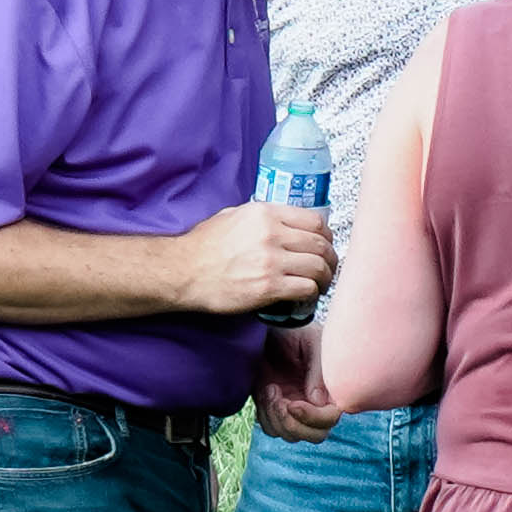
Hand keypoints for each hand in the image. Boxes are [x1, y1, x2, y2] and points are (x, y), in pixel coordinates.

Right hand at [175, 200, 333, 319]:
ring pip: (319, 268)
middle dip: (330, 259)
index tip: (323, 245)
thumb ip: (261, 218)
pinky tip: (305, 297)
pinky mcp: (267, 287)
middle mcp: (272, 235)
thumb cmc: (202, 246)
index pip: (315, 221)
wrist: (181, 272)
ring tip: (319, 285)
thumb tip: (283, 222)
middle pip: (321, 245)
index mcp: (265, 214)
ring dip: (324, 278)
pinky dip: (311, 294)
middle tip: (326, 269)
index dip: (325, 235)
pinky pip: (306, 289)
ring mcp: (271, 261)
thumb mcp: (232, 216)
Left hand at [250, 325, 341, 444]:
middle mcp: (315, 405)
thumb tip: (318, 402)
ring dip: (275, 417)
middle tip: (279, 402)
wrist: (270, 329)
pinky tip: (265, 391)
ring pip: (290, 435)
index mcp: (330, 391)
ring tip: (270, 389)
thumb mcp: (310, 344)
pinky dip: (265, 415)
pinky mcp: (275, 409)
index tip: (292, 403)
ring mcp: (295, 409)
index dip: (312, 418)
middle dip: (294, 425)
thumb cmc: (295, 332)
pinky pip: (271, 428)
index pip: (330, 419)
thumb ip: (317, 372)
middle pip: (314, 435)